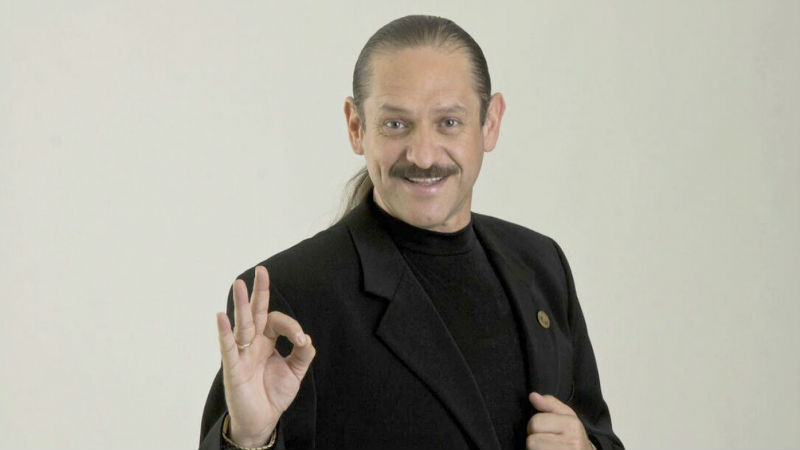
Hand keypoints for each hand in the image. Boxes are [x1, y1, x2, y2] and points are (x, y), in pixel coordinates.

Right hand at [215, 266, 315, 446]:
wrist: (261, 421)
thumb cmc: (274, 395)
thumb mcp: (295, 373)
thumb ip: (302, 354)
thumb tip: (306, 337)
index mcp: (268, 341)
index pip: (277, 322)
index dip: (292, 326)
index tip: (301, 339)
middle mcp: (253, 343)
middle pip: (256, 312)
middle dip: (259, 292)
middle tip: (261, 270)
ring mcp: (242, 353)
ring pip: (242, 324)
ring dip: (241, 304)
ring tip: (239, 283)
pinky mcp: (233, 368)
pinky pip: (228, 347)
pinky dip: (224, 332)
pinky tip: (221, 316)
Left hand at [526, 392, 594, 449]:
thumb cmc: (574, 437)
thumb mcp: (567, 417)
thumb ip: (550, 404)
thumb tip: (533, 396)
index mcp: (572, 425)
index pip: (535, 423)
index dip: (535, 427)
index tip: (545, 432)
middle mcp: (573, 442)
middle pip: (532, 440)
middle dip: (535, 441)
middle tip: (547, 443)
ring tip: (548, 449)